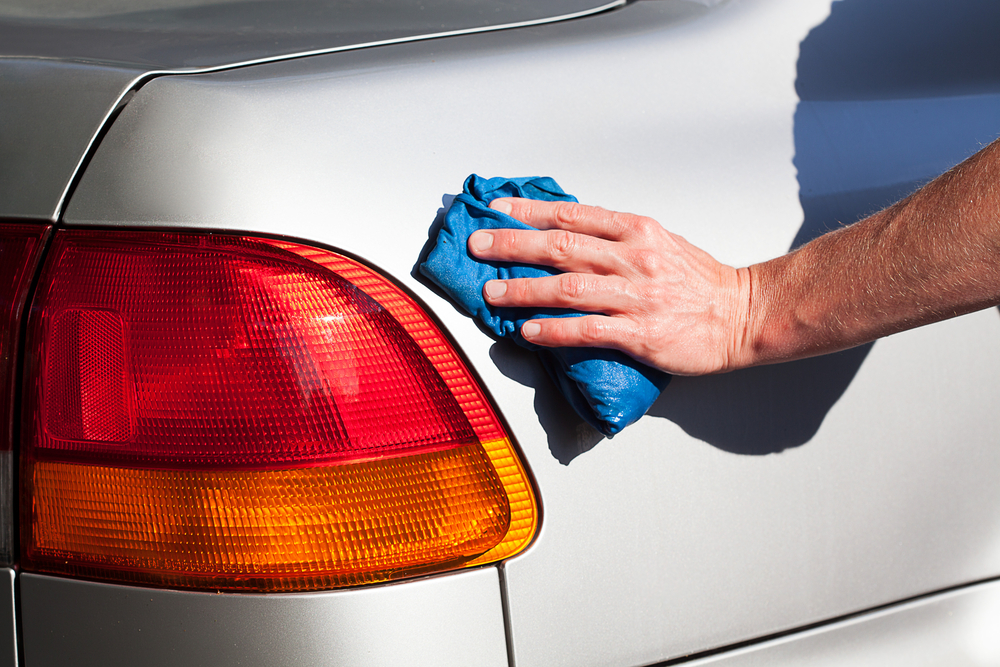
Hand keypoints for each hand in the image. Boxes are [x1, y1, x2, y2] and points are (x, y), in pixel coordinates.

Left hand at [467, 198, 752, 375]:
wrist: (742, 315)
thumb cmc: (699, 281)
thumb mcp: (659, 242)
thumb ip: (615, 239)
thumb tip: (566, 233)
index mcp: (636, 231)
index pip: (572, 214)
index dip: (530, 211)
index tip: (498, 210)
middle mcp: (633, 258)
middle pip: (561, 246)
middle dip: (513, 245)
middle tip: (478, 245)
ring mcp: (637, 296)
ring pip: (568, 288)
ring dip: (524, 290)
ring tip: (492, 294)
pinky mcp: (641, 333)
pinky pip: (587, 330)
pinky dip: (553, 330)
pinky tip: (527, 332)